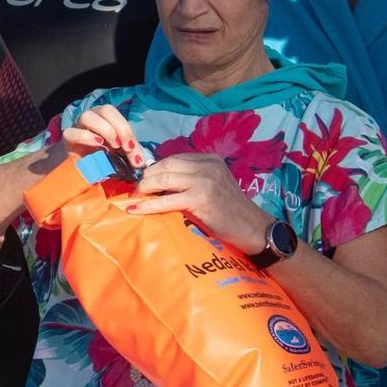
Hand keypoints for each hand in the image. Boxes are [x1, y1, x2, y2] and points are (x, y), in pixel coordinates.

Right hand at [61, 104, 148, 169]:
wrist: (78, 169)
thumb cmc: (101, 158)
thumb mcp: (120, 155)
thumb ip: (129, 153)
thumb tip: (140, 161)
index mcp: (105, 119)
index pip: (117, 116)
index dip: (127, 130)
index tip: (133, 150)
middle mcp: (92, 118)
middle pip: (105, 110)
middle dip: (120, 128)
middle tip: (125, 147)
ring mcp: (77, 126)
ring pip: (88, 116)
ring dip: (105, 130)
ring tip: (112, 147)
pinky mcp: (67, 139)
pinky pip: (72, 132)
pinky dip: (86, 137)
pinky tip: (97, 146)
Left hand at [127, 153, 272, 251]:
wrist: (252, 227)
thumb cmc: (229, 210)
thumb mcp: (212, 185)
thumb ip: (191, 179)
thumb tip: (159, 181)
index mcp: (209, 159)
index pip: (173, 159)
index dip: (153, 168)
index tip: (141, 179)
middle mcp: (207, 166)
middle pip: (166, 165)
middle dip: (146, 177)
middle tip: (135, 190)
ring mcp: (205, 181)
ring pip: (164, 179)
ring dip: (144, 188)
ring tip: (134, 198)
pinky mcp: (201, 198)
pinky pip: (166, 199)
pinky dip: (149, 205)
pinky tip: (136, 209)